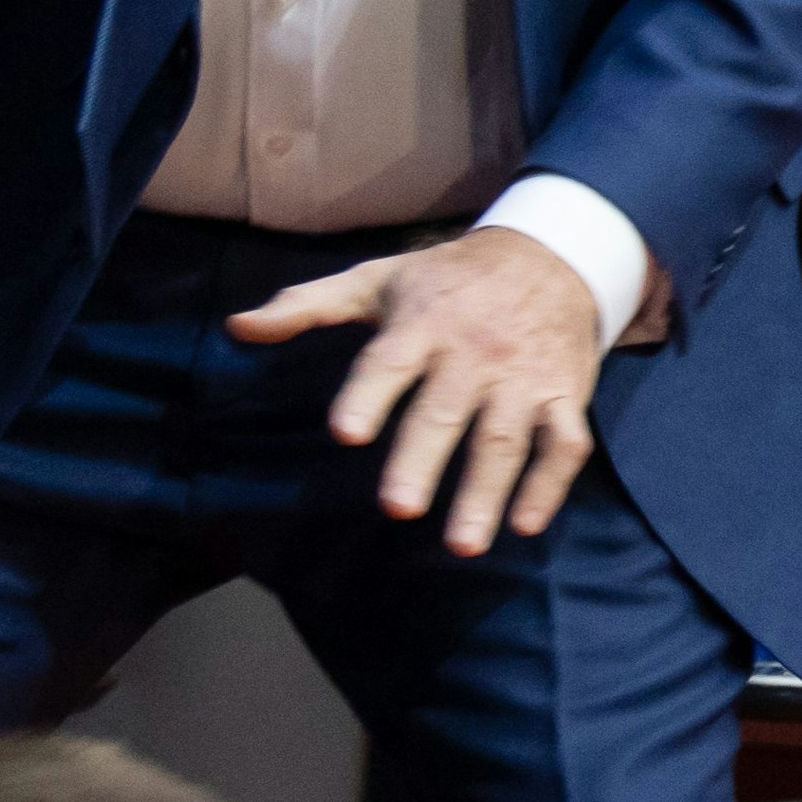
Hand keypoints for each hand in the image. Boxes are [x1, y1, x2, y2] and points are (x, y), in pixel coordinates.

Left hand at [222, 225, 612, 555]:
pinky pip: (564, 445)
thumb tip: (236, 328)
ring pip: (505, 439)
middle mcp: (474, 353)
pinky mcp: (565, 396)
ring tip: (463, 545)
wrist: (552, 256)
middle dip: (422, 459)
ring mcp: (523, 378)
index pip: (388, 363)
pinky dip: (549, 486)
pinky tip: (525, 525)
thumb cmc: (448, 278)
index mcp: (422, 324)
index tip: (346, 434)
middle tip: (397, 507)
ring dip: (486, 492)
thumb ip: (305, 305)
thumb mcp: (375, 279)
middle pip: (444, 412)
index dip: (368, 396)